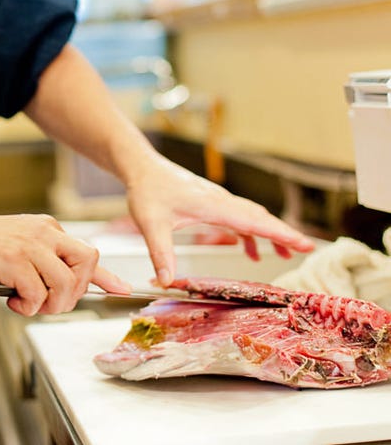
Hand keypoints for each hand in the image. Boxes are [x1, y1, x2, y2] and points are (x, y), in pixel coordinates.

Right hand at [0, 214, 128, 315]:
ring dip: (50, 304)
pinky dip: (27, 306)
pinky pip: (36, 292)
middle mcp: (44, 232)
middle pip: (85, 263)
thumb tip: (71, 286)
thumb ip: (47, 262)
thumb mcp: (23, 247)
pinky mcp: (12, 259)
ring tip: (29, 304)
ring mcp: (30, 244)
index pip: (87, 252)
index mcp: (49, 228)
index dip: (107, 276)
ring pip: (63, 283)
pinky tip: (13, 301)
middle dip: (74, 292)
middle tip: (52, 303)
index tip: (122, 290)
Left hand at [124, 154, 315, 287]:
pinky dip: (249, 233)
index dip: (280, 234)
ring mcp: (216, 200)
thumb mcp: (151, 224)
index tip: (305, 244)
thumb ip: (161, 252)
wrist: (141, 167)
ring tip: (284, 255)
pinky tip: (248, 249)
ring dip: (268, 234)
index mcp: (213, 205)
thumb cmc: (147, 190)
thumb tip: (166, 281)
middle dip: (283, 234)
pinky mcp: (209, 203)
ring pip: (250, 217)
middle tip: (307, 250)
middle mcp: (220, 201)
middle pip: (259, 218)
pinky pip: (237, 218)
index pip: (254, 221)